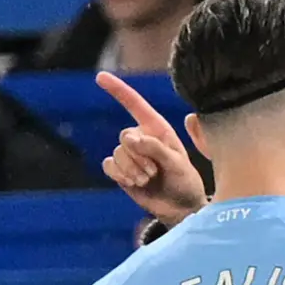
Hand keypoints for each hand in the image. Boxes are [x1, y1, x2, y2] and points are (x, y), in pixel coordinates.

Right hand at [96, 71, 207, 227]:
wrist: (179, 208)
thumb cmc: (184, 182)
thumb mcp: (177, 164)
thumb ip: (156, 148)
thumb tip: (130, 138)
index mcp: (157, 129)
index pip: (135, 104)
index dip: (118, 90)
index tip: (100, 76)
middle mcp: (141, 137)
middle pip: (125, 136)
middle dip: (138, 157)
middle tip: (155, 172)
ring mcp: (130, 154)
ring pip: (117, 154)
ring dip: (132, 170)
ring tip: (148, 180)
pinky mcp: (121, 170)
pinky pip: (109, 165)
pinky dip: (120, 175)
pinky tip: (133, 183)